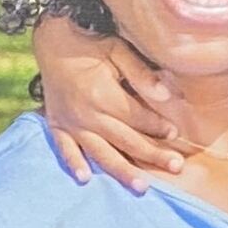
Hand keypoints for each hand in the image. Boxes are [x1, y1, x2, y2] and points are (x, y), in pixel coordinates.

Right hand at [37, 18, 186, 189]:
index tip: (175, 133)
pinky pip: (65, 149)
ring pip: (100, 153)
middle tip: (176, 167)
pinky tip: (85, 179)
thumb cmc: (89, 44)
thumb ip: (141, 74)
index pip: (137, 118)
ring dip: (122, 171)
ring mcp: (71, 123)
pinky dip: (74, 164)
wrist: (51, 41)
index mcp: (103, 95)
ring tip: (141, 187)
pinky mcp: (57, 125)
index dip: (158, 126)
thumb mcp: (118, 50)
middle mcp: (87, 114)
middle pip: (125, 140)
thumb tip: (166, 97)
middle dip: (152, 154)